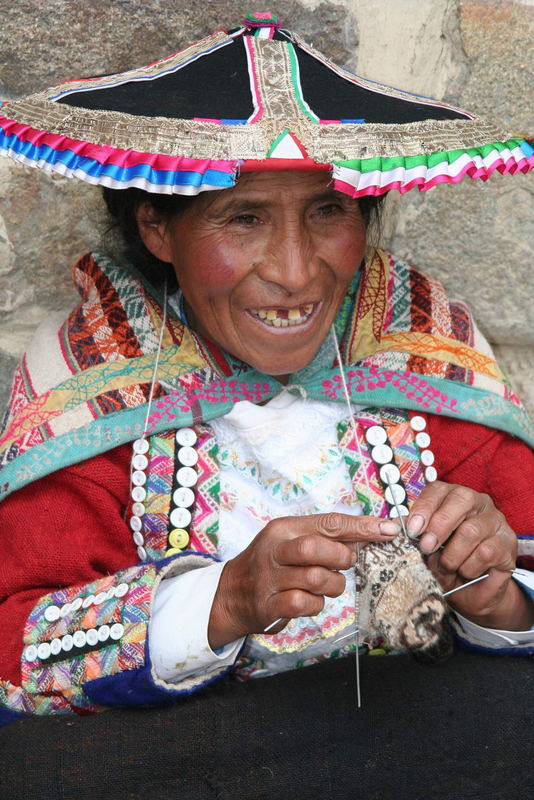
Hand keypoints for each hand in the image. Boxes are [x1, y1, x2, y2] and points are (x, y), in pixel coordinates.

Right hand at [208, 512, 399, 648]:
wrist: (230, 595)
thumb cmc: (272, 565)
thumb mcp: (292, 542)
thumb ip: (327, 538)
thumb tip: (372, 532)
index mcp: (283, 528)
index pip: (328, 522)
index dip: (362, 526)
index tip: (389, 529)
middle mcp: (274, 550)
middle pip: (317, 547)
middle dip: (341, 558)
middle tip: (344, 564)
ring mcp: (269, 578)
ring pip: (316, 579)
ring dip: (332, 585)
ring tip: (327, 584)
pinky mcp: (268, 605)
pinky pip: (304, 604)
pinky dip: (315, 604)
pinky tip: (310, 601)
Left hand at [407, 481, 533, 630]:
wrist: (471, 591)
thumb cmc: (446, 562)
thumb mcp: (426, 547)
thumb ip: (414, 534)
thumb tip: (392, 527)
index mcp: (452, 497)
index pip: (438, 490)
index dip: (424, 508)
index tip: (412, 530)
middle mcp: (477, 502)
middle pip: (460, 500)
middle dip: (439, 526)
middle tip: (427, 548)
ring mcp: (495, 520)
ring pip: (471, 530)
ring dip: (453, 555)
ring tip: (447, 567)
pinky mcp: (507, 542)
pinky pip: (485, 552)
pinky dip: (469, 567)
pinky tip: (466, 572)